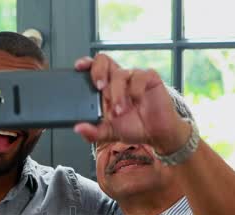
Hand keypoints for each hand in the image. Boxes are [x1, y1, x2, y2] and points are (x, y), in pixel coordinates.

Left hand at [72, 54, 190, 154]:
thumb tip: (78, 128)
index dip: (86, 64)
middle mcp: (117, 79)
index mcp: (105, 87)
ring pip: (120, 74)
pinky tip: (137, 101)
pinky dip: (136, 89)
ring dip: (117, 94)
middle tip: (99, 87)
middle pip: (103, 61)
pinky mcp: (149, 78)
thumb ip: (93, 132)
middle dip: (98, 72)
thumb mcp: (109, 133)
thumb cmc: (132, 128)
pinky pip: (140, 76)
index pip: (92, 68)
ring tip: (119, 111)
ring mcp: (133, 77)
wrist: (156, 134)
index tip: (79, 67)